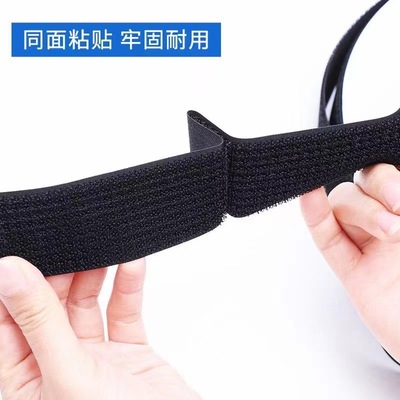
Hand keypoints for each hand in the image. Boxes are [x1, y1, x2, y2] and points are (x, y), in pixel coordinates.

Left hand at [0, 256, 200, 399]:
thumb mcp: (68, 376)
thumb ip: (40, 323)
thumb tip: (9, 275)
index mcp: (25, 383)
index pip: (7, 324)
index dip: (13, 286)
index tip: (24, 250)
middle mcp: (55, 368)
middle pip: (50, 309)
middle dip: (62, 274)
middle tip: (72, 244)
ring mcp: (94, 359)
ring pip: (87, 305)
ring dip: (96, 275)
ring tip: (103, 247)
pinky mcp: (127, 352)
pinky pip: (123, 312)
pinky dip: (128, 287)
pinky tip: (132, 264)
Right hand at [300, 163, 399, 362]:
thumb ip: (399, 214)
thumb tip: (389, 194)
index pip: (387, 173)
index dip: (388, 176)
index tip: (399, 195)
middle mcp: (388, 220)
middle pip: (361, 185)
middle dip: (378, 191)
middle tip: (399, 212)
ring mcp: (367, 244)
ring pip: (342, 207)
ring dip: (359, 211)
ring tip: (390, 233)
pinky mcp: (351, 268)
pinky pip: (326, 238)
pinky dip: (315, 216)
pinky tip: (310, 198)